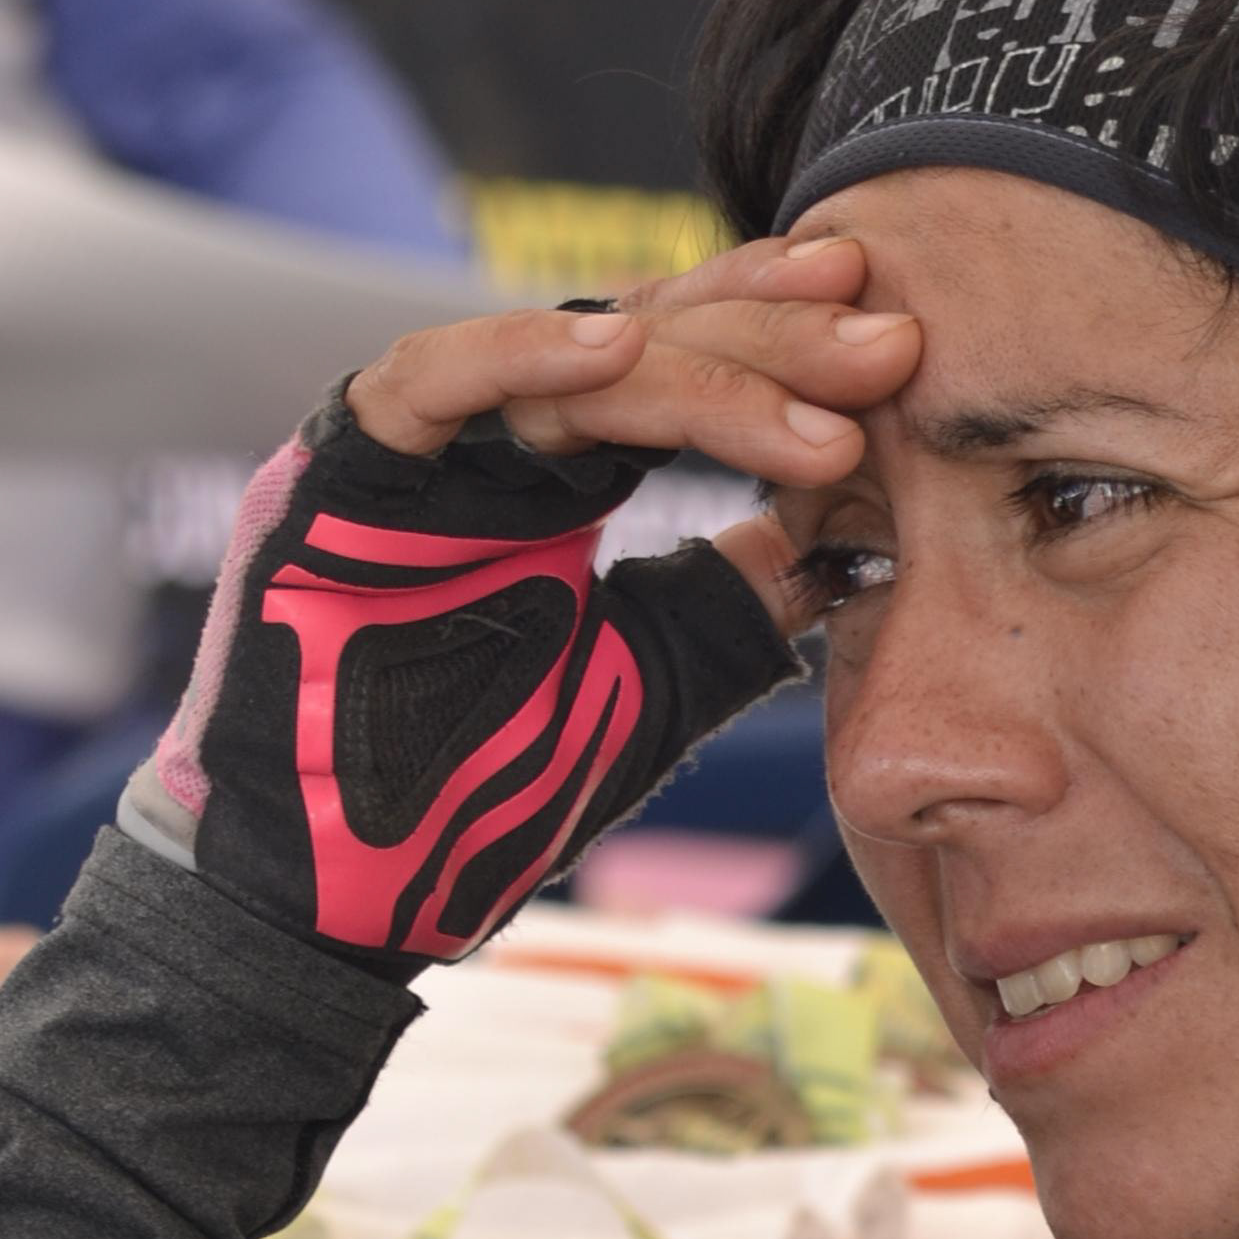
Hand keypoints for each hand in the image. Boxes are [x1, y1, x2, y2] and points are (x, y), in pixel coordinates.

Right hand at [129, 239, 921, 965]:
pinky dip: (523, 351)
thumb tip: (846, 537)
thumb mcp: (648, 682)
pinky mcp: (340, 475)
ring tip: (828, 388)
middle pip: (645, 350)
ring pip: (570, 362)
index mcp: (555, 489)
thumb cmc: (477, 799)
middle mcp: (488, 451)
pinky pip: (431, 382)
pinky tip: (629, 341)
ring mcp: (416, 455)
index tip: (898, 345)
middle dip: (776, 341)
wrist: (345, 897)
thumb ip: (729, 601)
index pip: (681, 381)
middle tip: (895, 341)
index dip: (784, 352)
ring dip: (705, 363)